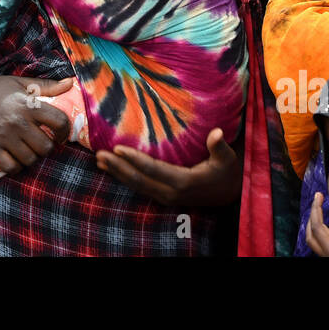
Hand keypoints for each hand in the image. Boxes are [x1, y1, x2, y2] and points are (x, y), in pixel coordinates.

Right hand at [0, 75, 73, 174]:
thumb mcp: (20, 82)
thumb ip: (46, 85)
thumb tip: (70, 83)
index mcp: (28, 105)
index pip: (59, 121)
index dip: (65, 131)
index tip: (60, 134)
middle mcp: (18, 122)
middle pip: (46, 147)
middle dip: (48, 147)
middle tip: (42, 142)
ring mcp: (4, 137)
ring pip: (30, 159)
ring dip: (33, 157)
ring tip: (28, 150)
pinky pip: (11, 167)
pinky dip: (16, 167)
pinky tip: (16, 158)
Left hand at [95, 127, 240, 206]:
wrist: (229, 194)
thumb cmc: (227, 172)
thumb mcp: (227, 158)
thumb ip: (219, 146)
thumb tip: (216, 132)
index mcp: (183, 181)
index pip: (153, 169)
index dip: (134, 159)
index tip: (117, 149)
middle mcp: (171, 192)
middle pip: (139, 180)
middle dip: (118, 167)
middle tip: (99, 155)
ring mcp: (166, 197)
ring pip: (136, 186)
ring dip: (117, 173)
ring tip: (99, 161)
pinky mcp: (163, 197)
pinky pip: (140, 187)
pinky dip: (125, 178)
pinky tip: (114, 169)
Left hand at [305, 192, 328, 256]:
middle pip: (316, 227)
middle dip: (316, 209)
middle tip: (319, 195)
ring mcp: (325, 256)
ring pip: (310, 236)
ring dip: (310, 219)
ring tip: (314, 207)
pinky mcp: (325, 259)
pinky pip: (312, 243)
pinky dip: (311, 230)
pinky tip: (316, 226)